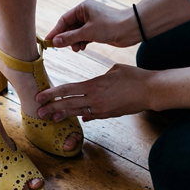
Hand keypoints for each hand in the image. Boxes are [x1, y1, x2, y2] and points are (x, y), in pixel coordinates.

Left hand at [36, 65, 152, 122]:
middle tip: (38, 112)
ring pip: (77, 112)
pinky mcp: (109, 114)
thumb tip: (88, 93)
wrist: (150, 91)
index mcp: (94, 85)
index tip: (40, 96)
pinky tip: (72, 118)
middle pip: (68, 103)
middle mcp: (96, 99)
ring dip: (62, 115)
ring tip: (50, 118)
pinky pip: (91, 116)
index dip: (52, 94)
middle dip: (52, 108)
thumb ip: (97, 83)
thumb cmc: (133, 77)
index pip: (68, 89)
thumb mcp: (112, 72)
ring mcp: (102, 109)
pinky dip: (80, 116)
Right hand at [44, 0, 140, 51]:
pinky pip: (85, 37)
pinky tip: (82, 48)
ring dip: (75, 42)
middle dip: (67, 38)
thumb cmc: (111, 26)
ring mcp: (92, 22)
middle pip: (70, 27)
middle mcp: (86, 13)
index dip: (56, 31)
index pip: (64, 19)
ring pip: (78, 33)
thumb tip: (56, 42)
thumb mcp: (88, 32)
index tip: (48, 41)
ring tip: (76, 49)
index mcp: (82, 8)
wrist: (130, 29)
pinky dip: (82, 43)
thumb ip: (71, 37)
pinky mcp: (98, 31)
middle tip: (61, 48)